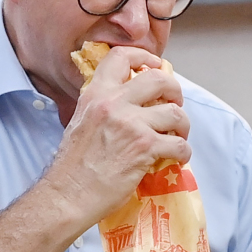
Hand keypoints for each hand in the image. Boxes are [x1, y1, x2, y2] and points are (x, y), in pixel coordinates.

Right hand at [44, 46, 190, 227]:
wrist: (68, 195)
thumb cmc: (72, 167)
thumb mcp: (81, 122)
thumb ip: (102, 107)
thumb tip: (128, 103)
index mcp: (96, 94)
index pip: (121, 57)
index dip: (145, 57)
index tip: (156, 66)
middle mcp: (113, 103)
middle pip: (159, 79)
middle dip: (174, 90)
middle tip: (174, 104)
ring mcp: (131, 124)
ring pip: (175, 112)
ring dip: (183, 125)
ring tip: (178, 136)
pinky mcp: (144, 148)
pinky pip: (179, 144)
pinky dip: (183, 152)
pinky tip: (177, 158)